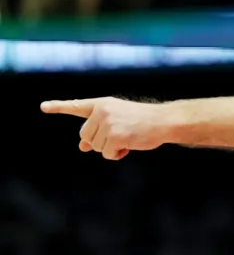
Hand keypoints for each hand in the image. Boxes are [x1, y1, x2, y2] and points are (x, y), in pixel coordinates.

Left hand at [40, 97, 171, 159]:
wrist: (164, 120)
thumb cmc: (143, 121)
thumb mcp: (118, 122)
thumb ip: (98, 131)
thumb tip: (82, 147)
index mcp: (103, 104)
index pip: (77, 106)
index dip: (59, 106)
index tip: (43, 106)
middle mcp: (102, 111)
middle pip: (86, 136)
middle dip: (100, 141)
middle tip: (120, 135)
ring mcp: (108, 123)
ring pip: (96, 147)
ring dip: (111, 148)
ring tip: (128, 138)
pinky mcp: (115, 136)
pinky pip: (107, 154)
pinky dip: (117, 154)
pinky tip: (130, 145)